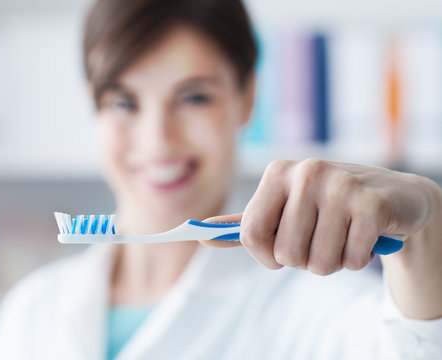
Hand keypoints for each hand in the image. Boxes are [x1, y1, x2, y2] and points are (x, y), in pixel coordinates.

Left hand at [202, 158, 438, 275]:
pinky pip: (351, 261)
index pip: (250, 233)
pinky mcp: (372, 204)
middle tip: (321, 240)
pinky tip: (365, 237)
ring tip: (343, 237)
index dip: (264, 257)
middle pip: (285, 253)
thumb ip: (244, 224)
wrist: (394, 195)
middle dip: (303, 261)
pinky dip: (357, 260)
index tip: (278, 257)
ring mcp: (340, 185)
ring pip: (319, 263)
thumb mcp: (283, 208)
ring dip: (332, 263)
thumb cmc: (328, 206)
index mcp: (276, 172)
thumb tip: (202, 236)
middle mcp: (306, 171)